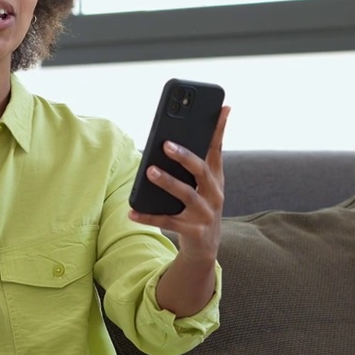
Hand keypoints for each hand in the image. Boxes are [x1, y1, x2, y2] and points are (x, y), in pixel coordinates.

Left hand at [129, 106, 229, 260]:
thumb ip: (193, 163)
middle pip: (201, 170)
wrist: (205, 247)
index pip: (218, 148)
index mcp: (215, 178)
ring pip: (186, 194)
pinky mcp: (192, 231)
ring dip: (167, 182)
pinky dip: (148, 216)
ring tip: (149, 171)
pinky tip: (132, 211)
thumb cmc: (198, 206)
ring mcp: (205, 213)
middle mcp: (214, 193)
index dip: (220, 128)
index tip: (222, 107)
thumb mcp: (202, 185)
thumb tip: (170, 138)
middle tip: (166, 144)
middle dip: (184, 156)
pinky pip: (168, 221)